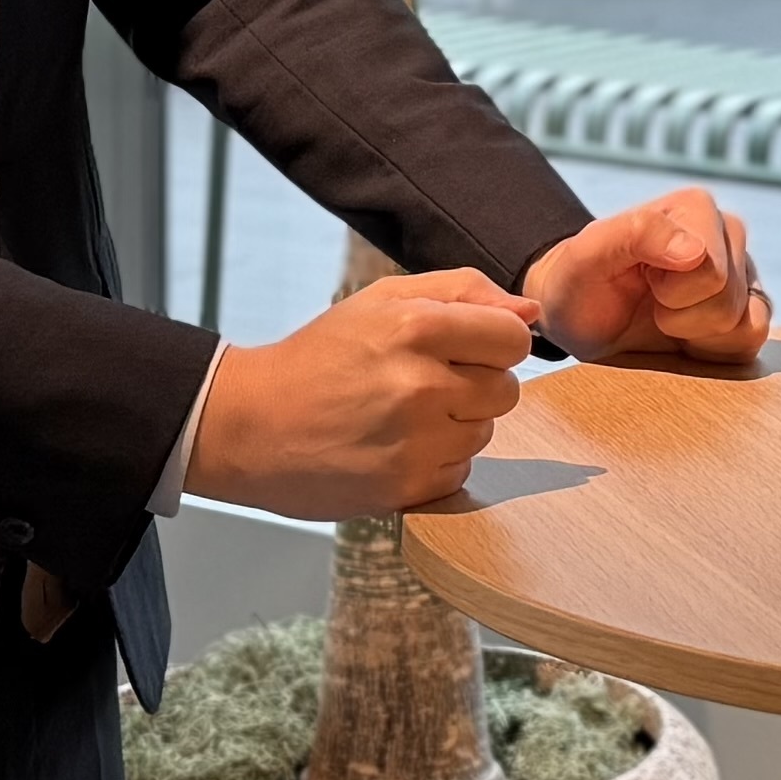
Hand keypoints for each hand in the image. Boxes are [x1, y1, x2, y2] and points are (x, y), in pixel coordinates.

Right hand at [187, 268, 533, 515]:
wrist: (251, 425)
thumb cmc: (321, 357)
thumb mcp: (382, 300)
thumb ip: (462, 292)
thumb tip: (529, 310)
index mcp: (416, 327)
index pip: (514, 338)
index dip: (494, 342)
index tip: (464, 347)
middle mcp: (420, 385)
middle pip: (507, 389)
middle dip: (475, 384)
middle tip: (420, 382)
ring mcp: (415, 441)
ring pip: (485, 432)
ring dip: (455, 425)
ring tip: (400, 416)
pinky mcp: (406, 487)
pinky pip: (459, 472)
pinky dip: (435, 462)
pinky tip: (393, 447)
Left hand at [525, 190, 771, 366]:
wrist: (578, 313)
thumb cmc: (579, 282)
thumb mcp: (587, 256)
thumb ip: (637, 235)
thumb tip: (696, 252)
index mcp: (696, 208)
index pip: (712, 273)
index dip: (670, 294)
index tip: (642, 281)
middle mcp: (728, 233)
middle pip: (728, 301)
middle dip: (679, 317)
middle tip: (650, 302)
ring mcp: (743, 272)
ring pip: (746, 325)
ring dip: (695, 335)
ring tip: (665, 316)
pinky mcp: (749, 309)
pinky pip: (754, 341)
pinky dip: (716, 350)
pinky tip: (686, 337)